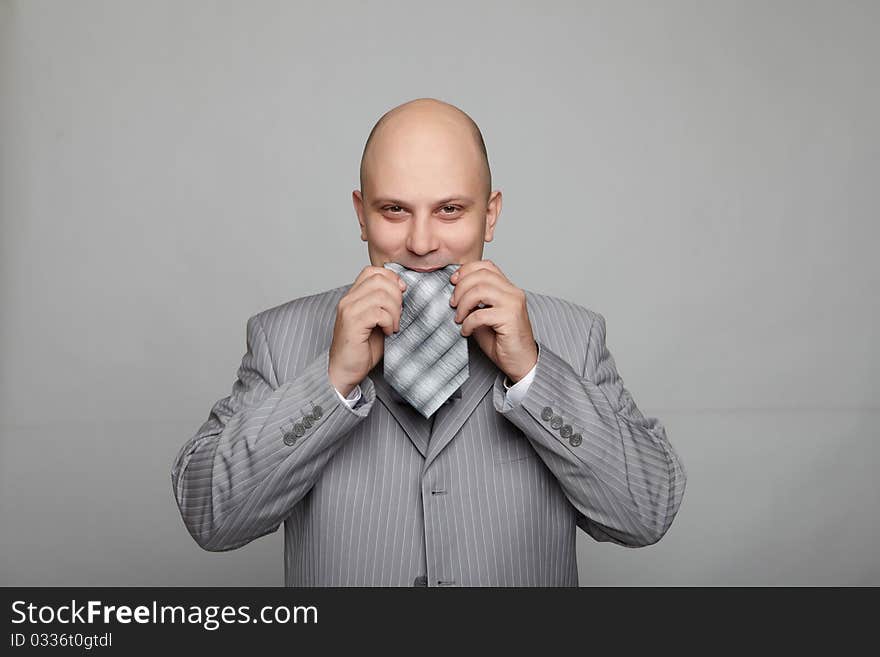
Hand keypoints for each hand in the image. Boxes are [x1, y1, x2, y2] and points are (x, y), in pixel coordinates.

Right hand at [328, 266, 405, 396]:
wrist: (344, 371)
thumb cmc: (362, 348)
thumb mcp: (377, 320)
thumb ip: (385, 303)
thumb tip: (403, 287)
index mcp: (353, 296)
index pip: (373, 271)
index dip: (391, 279)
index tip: (400, 294)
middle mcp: (348, 299)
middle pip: (380, 280)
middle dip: (397, 296)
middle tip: (398, 315)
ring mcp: (349, 310)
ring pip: (381, 295)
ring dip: (395, 311)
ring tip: (393, 326)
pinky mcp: (352, 324)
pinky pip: (378, 312)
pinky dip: (389, 322)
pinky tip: (387, 332)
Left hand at [449, 260, 537, 382]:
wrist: (521, 362)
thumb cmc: (503, 342)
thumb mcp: (484, 316)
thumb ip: (474, 302)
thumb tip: (453, 293)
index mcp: (508, 288)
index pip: (486, 266)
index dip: (466, 270)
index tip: (453, 282)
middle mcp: (513, 292)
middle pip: (481, 275)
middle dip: (460, 288)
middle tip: (453, 304)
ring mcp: (513, 304)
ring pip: (480, 290)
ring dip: (463, 304)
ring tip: (459, 318)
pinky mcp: (510, 318)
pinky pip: (480, 314)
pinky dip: (468, 322)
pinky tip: (466, 331)